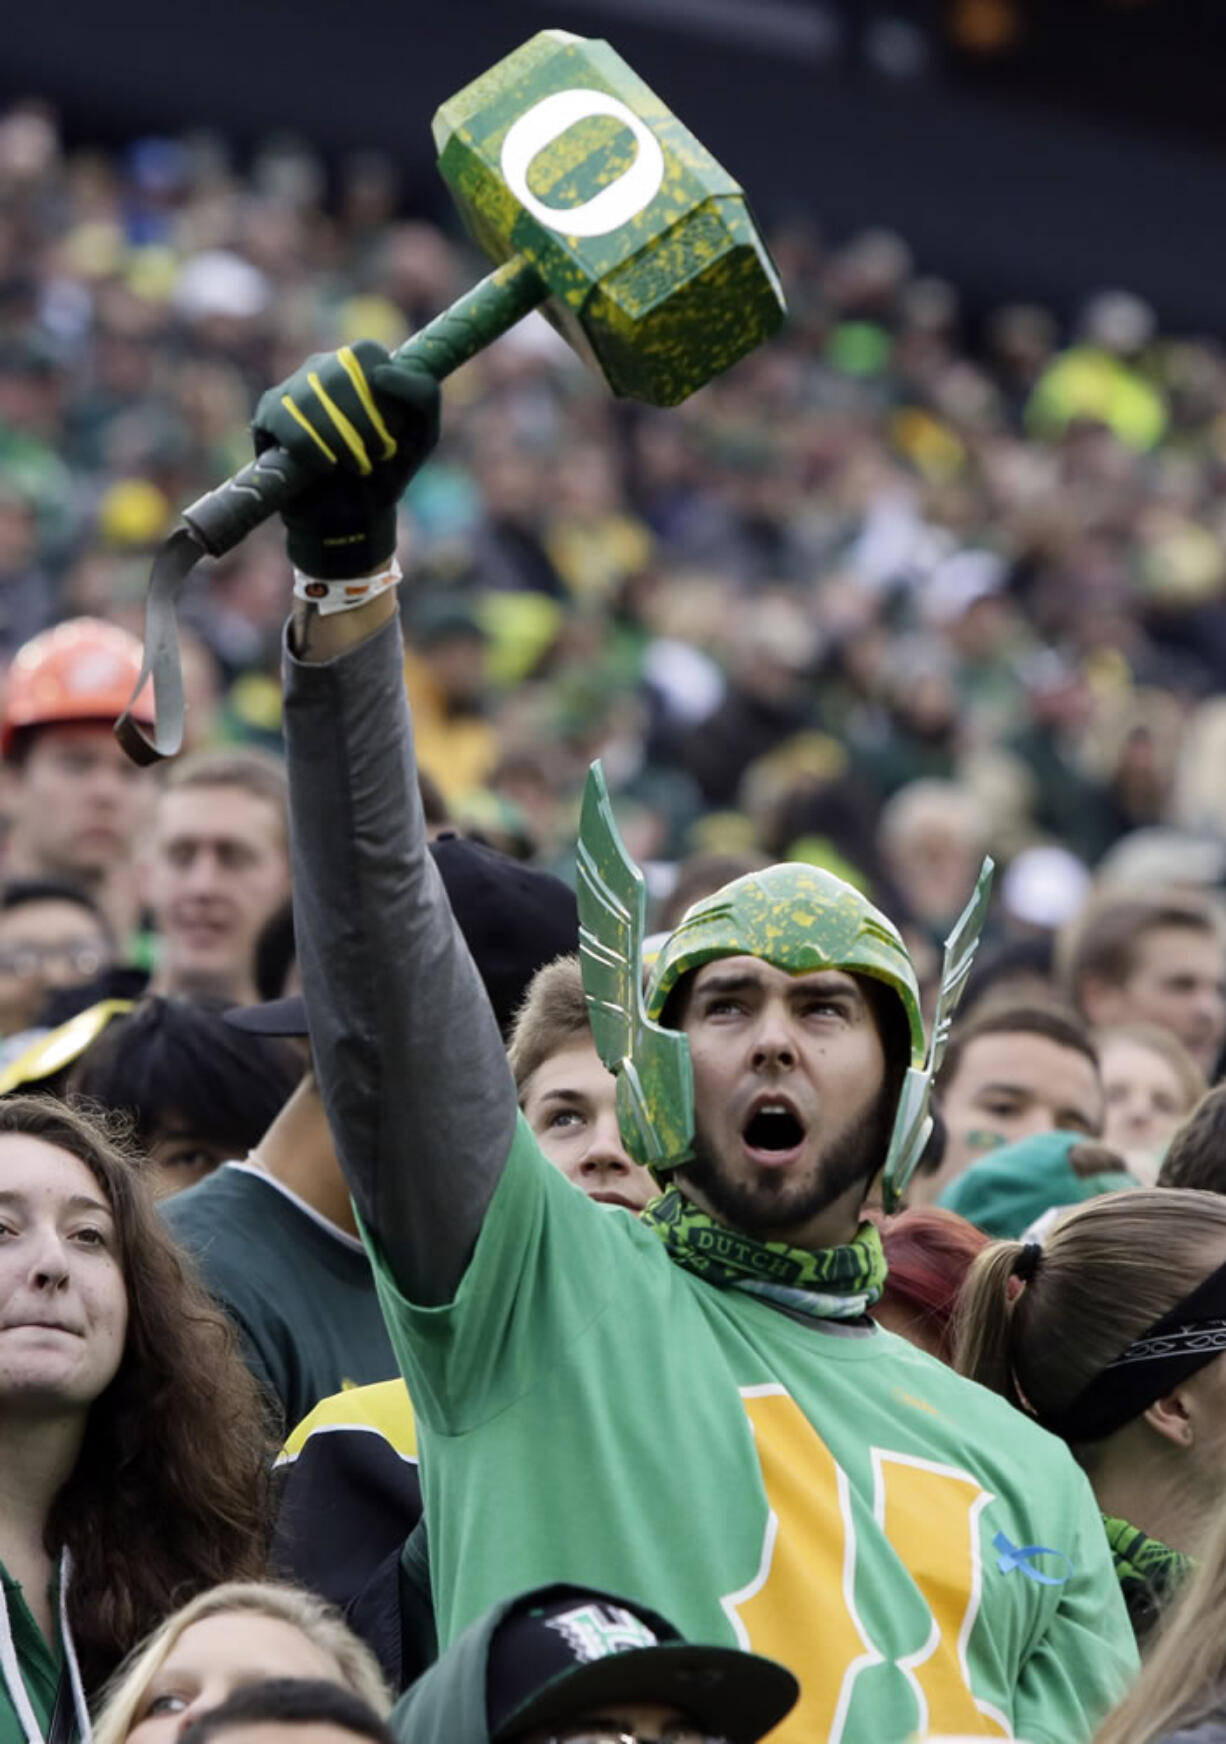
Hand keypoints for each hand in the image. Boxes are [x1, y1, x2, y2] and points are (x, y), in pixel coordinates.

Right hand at [252, 340, 439, 578]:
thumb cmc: (388, 468)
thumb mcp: (422, 432)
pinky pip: (287, 421)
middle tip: (375, 456)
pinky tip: (326, 468)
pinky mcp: (270, 411)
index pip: (367, 355)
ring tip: (355, 466)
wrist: (354, 512)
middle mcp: (325, 364)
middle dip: (364, 425)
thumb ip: (422, 393)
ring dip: (340, 441)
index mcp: (362, 361)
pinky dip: (313, 451)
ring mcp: (294, 385)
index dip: (383, 400)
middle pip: (339, 376)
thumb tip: (381, 373)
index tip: (393, 433)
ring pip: (311, 397)